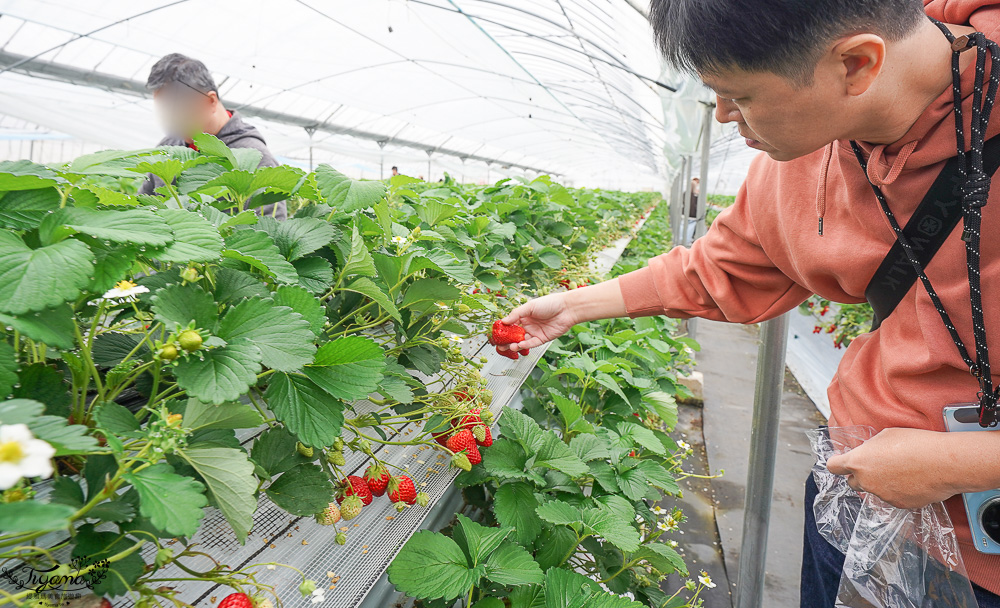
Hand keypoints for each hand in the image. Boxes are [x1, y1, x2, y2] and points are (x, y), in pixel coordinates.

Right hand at [497, 292, 578, 351]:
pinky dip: (525, 345)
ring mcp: (535, 332)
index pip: (511, 324)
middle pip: (515, 335)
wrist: (567, 309)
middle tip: (499, 345)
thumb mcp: (529, 306)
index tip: (496, 334)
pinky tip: (520, 345)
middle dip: (507, 340)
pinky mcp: (543, 339)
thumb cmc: (550, 303)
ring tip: (509, 347)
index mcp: (524, 316)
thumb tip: (504, 321)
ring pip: (522, 341)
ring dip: (515, 344)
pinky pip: (532, 344)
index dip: (504, 329)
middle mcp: (529, 325)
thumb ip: (516, 314)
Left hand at [826, 427, 957, 509]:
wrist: (944, 463)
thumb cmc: (916, 443)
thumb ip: (870, 447)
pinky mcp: (899, 505)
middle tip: (875, 466)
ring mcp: (882, 495)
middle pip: (852, 482)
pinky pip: (893, 498)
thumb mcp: (885, 435)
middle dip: (859, 475)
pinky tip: (912, 480)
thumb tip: (869, 453)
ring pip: (875, 490)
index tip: (840, 462)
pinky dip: (898, 491)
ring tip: (902, 470)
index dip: (836, 464)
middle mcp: (866, 481)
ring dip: (881, 483)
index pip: (833, 466)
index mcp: (858, 461)